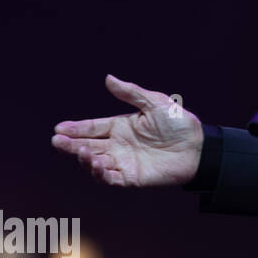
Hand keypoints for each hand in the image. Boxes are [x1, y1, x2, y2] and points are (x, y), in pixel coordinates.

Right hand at [51, 75, 203, 186]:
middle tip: (57, 141)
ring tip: (82, 151)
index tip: (58, 128)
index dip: (75, 128)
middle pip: (88, 145)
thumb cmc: (179, 124)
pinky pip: (111, 179)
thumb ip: (131, 93)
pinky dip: (101, 174)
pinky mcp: (132, 178)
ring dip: (85, 159)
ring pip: (95, 163)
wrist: (200, 147)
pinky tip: (97, 165)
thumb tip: (108, 78)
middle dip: (71, 144)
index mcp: (121, 127)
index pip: (92, 127)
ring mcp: (123, 162)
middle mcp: (118, 145)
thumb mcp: (155, 103)